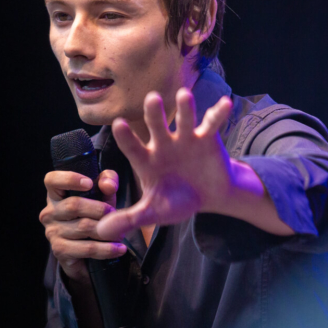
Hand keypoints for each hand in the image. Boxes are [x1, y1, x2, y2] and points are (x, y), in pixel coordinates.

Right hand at [40, 169, 124, 281]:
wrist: (89, 251)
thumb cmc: (95, 215)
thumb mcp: (103, 195)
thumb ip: (108, 182)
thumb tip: (108, 185)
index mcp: (56, 194)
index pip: (52, 180)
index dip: (69, 179)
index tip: (89, 183)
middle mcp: (50, 212)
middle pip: (74, 205)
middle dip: (100, 209)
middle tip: (117, 216)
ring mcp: (52, 232)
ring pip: (83, 227)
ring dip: (107, 231)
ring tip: (121, 233)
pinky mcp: (60, 251)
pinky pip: (86, 248)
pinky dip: (107, 249)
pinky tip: (119, 248)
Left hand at [95, 88, 233, 240]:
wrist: (208, 196)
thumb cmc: (177, 201)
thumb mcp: (153, 212)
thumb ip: (129, 219)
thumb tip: (101, 232)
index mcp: (146, 160)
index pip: (132, 147)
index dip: (126, 137)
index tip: (118, 124)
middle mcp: (164, 144)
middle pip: (156, 126)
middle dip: (154, 113)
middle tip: (153, 99)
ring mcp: (185, 139)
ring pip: (184, 120)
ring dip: (185, 108)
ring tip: (185, 95)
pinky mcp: (207, 138)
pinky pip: (212, 123)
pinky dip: (218, 113)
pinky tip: (226, 102)